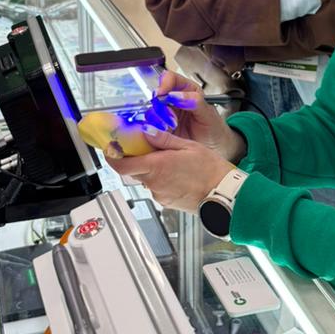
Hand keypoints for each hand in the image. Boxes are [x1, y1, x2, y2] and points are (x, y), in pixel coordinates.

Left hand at [105, 128, 232, 212]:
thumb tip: (146, 131)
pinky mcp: (165, 202)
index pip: (121, 164)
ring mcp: (159, 194)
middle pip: (133, 170)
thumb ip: (163, 139)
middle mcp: (154, 182)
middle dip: (138, 158)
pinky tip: (178, 174)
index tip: (110, 147)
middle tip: (149, 148)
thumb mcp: (188, 146)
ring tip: (172, 162)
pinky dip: (162, 179)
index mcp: (157, 166)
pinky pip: (157, 187)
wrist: (224, 195)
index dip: (111, 156)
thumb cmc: (210, 171)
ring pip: (146, 178)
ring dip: (152, 169)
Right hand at [155, 70, 245, 161]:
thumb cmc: (215, 130)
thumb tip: (177, 95)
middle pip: (157, 96)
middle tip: (169, 116)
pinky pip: (151, 128)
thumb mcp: (208, 114)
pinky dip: (154, 131)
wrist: (216, 151)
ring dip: (158, 120)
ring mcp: (165, 117)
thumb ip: (195, 102)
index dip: (164, 83)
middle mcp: (173, 102)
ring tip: (171, 127)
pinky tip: (165, 134)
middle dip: (160, 106)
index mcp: (187, 91)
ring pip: (152, 112)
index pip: (171, 78)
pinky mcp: (160, 132)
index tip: (162, 92)